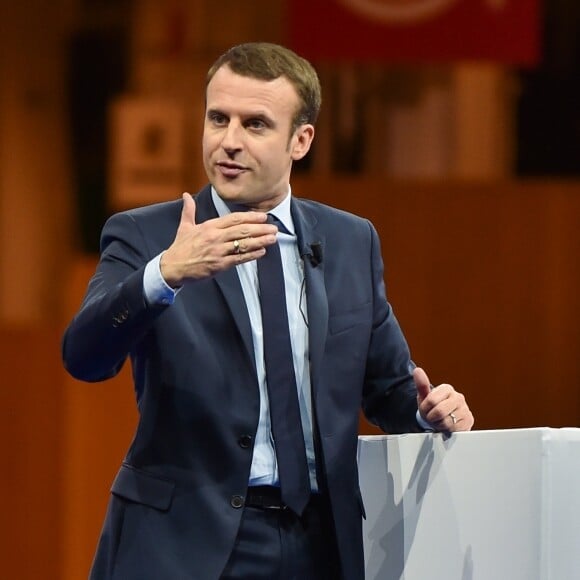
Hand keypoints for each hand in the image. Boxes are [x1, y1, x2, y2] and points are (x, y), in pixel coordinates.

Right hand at [160, 192, 277, 286]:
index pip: (234, 219)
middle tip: (274, 228)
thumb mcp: (184, 226)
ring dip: (260, 241)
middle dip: (260, 229)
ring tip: (272, 239)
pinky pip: (239, 259)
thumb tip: (186, 195)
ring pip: (243, 244)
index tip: (263, 217)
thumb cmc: (180, 247)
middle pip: (242, 230)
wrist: (172, 267)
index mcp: (209, 226)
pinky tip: (262, 252)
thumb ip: (189, 210)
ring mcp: (218, 251)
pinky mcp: (219, 265)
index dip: (250, 217)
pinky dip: (251, 255)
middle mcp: (215, 237)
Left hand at [414, 367, 473, 431]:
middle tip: (433, 417)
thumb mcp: (424, 397)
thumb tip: (417, 370)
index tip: (426, 409)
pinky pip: (454, 429)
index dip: (425, 409)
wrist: (442, 420)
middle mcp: (458, 397)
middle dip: (432, 418)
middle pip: (439, 411)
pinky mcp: (469, 421)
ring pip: (447, 422)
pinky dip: (447, 430)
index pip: (431, 400)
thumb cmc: (432, 407)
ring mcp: (465, 409)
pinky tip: (448, 426)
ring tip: (440, 421)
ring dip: (439, 425)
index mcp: (447, 388)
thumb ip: (421, 385)